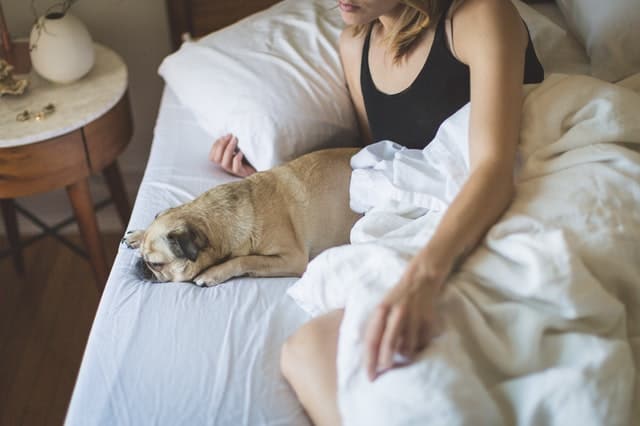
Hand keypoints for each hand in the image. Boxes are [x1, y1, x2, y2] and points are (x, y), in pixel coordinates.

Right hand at [209, 134, 256, 176]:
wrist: (259, 166)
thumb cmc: (247, 156)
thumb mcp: (238, 148)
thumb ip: (231, 143)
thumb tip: (228, 134)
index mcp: (223, 160)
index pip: (212, 156)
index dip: (215, 145)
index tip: (224, 136)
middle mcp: (226, 166)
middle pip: (216, 159)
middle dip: (221, 145)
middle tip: (230, 136)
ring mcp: (233, 170)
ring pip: (224, 164)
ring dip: (228, 150)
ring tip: (235, 140)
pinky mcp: (242, 173)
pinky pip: (236, 169)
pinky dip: (237, 159)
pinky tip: (241, 152)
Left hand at [364, 257, 449, 380]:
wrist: (421, 280)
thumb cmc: (397, 298)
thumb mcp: (381, 307)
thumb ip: (376, 327)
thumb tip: (370, 355)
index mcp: (381, 310)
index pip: (372, 340)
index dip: (370, 361)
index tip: (370, 376)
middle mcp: (397, 314)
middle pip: (389, 346)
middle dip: (386, 362)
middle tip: (385, 368)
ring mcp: (414, 318)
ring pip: (407, 349)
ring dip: (404, 353)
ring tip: (404, 345)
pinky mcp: (428, 321)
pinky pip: (421, 344)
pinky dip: (418, 345)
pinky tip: (416, 336)